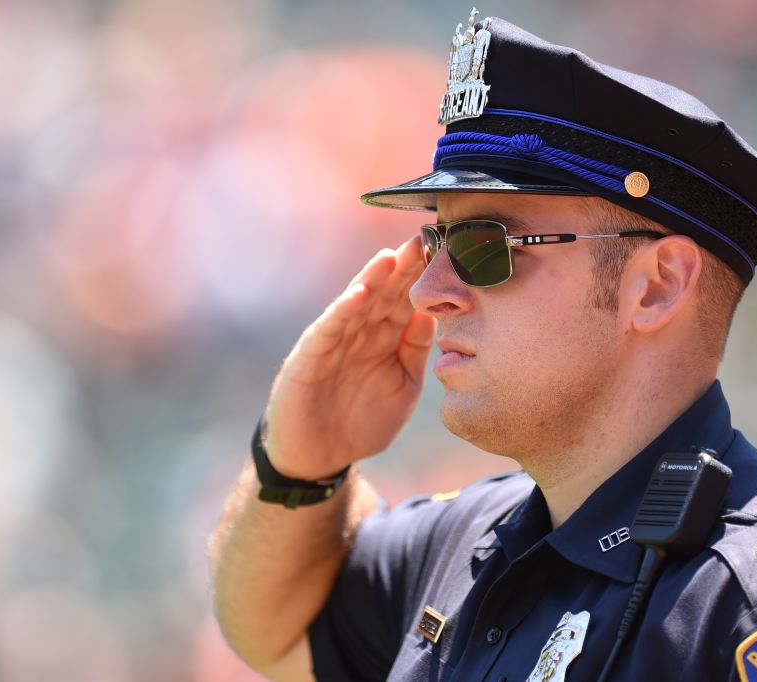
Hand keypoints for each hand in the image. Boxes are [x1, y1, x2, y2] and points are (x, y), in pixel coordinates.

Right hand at [263, 236, 434, 478]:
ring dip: (373, 280)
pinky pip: (329, 330)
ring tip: (391, 257)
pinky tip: (359, 294)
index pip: (407, 299)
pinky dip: (343, 310)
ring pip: (357, 304)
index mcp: (385, 338)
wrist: (322, 457)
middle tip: (423, 239)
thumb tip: (434, 314)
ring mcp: (335, 342)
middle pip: (384, 293)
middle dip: (402, 267)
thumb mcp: (403, 386)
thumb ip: (415, 351)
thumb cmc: (363, 421)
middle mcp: (361, 332)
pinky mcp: (310, 357)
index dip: (423, 277)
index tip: (446, 251)